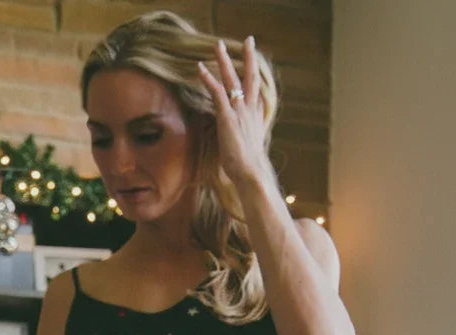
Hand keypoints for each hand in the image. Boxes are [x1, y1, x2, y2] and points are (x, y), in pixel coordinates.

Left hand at [197, 36, 270, 187]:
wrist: (251, 173)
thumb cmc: (249, 168)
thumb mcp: (248, 151)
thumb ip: (244, 142)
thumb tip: (241, 146)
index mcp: (256, 118)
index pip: (255, 92)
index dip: (252, 77)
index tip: (252, 64)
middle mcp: (250, 110)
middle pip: (251, 77)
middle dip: (249, 57)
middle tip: (249, 40)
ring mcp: (239, 112)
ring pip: (233, 79)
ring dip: (224, 61)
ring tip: (218, 45)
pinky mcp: (227, 117)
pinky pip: (217, 92)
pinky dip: (208, 79)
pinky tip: (199, 68)